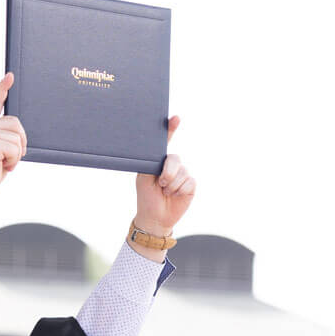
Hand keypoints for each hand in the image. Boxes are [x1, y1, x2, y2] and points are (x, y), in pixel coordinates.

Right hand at [0, 73, 26, 235]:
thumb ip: (5, 138)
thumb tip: (18, 133)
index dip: (2, 89)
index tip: (10, 76)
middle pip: (16, 124)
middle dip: (19, 143)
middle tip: (7, 157)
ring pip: (18, 139)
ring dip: (16, 155)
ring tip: (2, 163)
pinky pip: (16, 149)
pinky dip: (13, 162)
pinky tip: (1, 167)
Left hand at [134, 116, 195, 236]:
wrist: (155, 217)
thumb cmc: (146, 196)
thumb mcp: (143, 178)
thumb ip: (150, 164)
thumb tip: (159, 154)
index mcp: (159, 160)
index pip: (166, 141)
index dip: (171, 129)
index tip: (175, 118)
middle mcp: (172, 164)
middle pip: (175, 159)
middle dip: (167, 174)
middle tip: (160, 184)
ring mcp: (182, 173)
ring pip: (182, 173)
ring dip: (172, 186)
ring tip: (165, 192)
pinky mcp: (191, 184)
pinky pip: (189, 183)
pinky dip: (180, 191)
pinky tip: (175, 195)